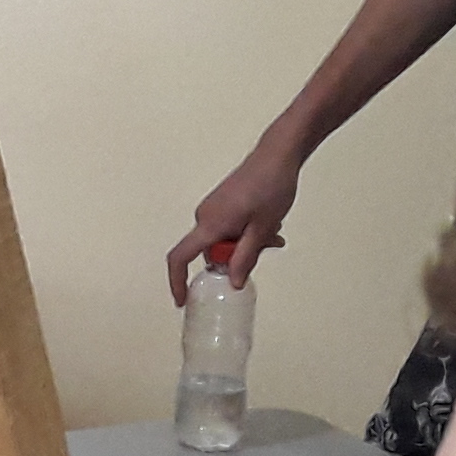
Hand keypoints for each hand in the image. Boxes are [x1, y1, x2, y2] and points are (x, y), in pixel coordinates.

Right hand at [168, 142, 300, 303]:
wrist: (277, 155)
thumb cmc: (271, 186)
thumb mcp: (262, 229)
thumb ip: (245, 258)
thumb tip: (233, 283)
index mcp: (210, 224)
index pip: (181, 257)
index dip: (177, 282)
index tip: (182, 300)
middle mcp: (205, 216)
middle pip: (210, 252)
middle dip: (236, 258)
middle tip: (266, 248)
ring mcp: (212, 209)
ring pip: (223, 241)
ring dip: (245, 244)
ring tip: (272, 231)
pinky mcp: (221, 204)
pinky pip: (226, 229)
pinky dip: (244, 233)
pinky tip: (265, 223)